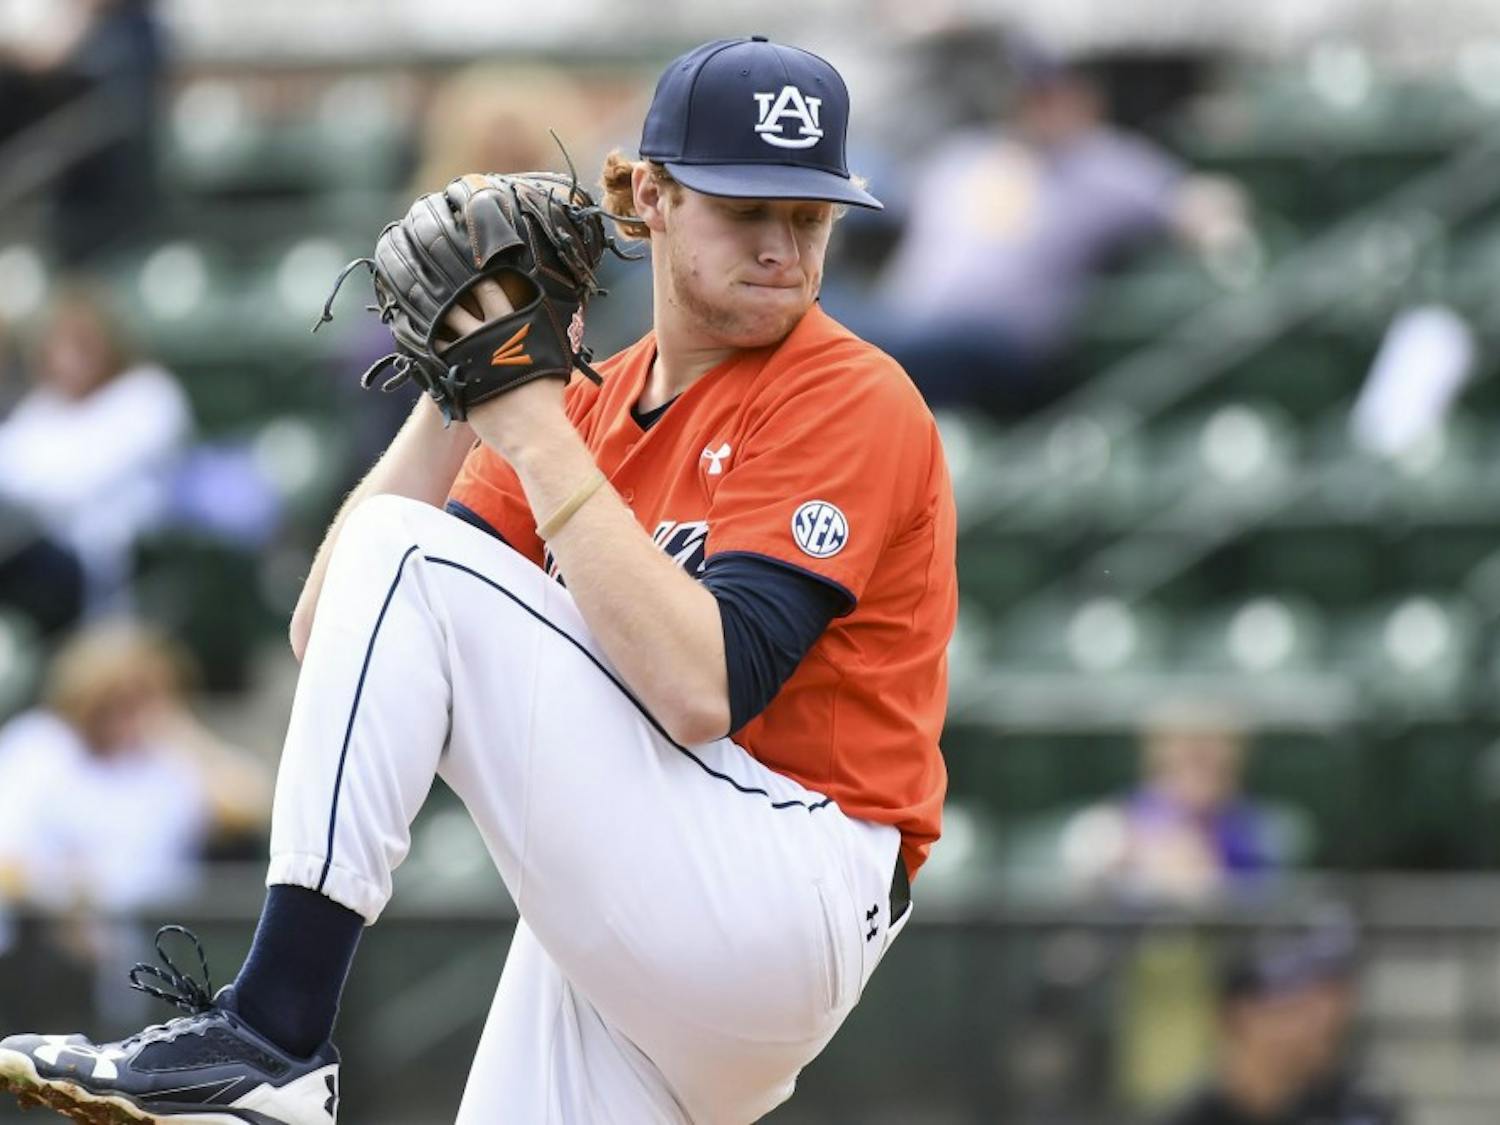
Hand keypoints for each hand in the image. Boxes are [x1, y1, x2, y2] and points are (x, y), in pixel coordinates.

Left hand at [442, 277, 570, 459]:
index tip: (467, 277)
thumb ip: (542, 339)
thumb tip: (545, 327)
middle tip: (438, 291)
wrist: (535, 434)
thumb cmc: (546, 402)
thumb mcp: (552, 361)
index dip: (477, 281)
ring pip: (441, 328)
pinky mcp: (455, 377)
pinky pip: (434, 356)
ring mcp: (469, 356)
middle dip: (448, 297)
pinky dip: (428, 350)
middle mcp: (488, 335)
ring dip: (433, 323)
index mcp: (514, 326)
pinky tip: (424, 348)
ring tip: (426, 319)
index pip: (490, 290)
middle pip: (459, 304)